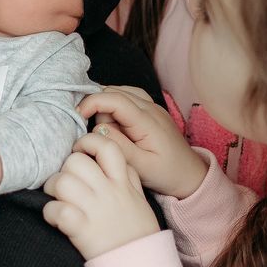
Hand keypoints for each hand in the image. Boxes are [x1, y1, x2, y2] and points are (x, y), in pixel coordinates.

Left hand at [43, 140, 159, 260]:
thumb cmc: (138, 233)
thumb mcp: (140, 199)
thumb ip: (129, 177)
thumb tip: (114, 159)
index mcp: (123, 183)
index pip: (107, 146)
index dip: (88, 142)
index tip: (80, 152)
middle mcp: (109, 192)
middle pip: (75, 161)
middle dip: (64, 170)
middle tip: (64, 184)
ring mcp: (95, 210)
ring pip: (62, 182)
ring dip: (52, 190)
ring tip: (58, 201)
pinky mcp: (82, 230)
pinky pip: (56, 210)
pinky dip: (51, 213)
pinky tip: (57, 219)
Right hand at [79, 86, 207, 198]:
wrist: (189, 174)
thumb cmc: (165, 173)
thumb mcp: (140, 167)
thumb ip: (117, 146)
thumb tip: (98, 128)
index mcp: (147, 121)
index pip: (114, 99)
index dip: (92, 102)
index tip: (77, 115)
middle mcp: (151, 107)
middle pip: (114, 92)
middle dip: (99, 108)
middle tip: (100, 134)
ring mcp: (152, 106)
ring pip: (120, 91)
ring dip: (107, 105)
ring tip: (108, 131)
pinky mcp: (151, 110)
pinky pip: (128, 96)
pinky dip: (116, 104)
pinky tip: (114, 122)